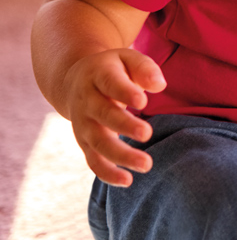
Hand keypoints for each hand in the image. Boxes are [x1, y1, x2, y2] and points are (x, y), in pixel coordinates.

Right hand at [64, 48, 165, 186]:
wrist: (74, 81)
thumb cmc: (112, 69)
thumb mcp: (127, 58)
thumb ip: (144, 68)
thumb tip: (159, 85)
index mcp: (98, 75)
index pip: (110, 83)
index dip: (125, 93)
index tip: (143, 102)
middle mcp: (87, 101)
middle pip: (103, 115)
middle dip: (124, 126)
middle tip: (147, 133)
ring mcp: (83, 124)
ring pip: (98, 142)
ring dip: (120, 155)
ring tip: (146, 164)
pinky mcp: (84, 142)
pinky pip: (93, 161)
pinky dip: (107, 173)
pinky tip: (128, 180)